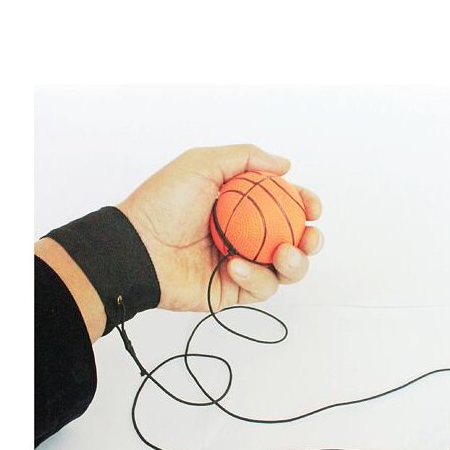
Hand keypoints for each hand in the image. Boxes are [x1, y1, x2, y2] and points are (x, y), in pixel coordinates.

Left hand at [118, 144, 323, 311]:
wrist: (137, 247)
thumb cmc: (162, 203)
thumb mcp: (202, 163)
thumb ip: (246, 158)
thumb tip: (284, 165)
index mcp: (241, 205)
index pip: (283, 205)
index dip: (304, 205)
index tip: (310, 206)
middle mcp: (245, 236)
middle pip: (293, 240)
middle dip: (311, 239)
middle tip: (308, 236)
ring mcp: (241, 265)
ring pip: (285, 270)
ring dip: (294, 262)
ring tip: (282, 254)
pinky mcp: (233, 291)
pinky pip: (261, 288)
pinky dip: (255, 276)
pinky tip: (234, 265)